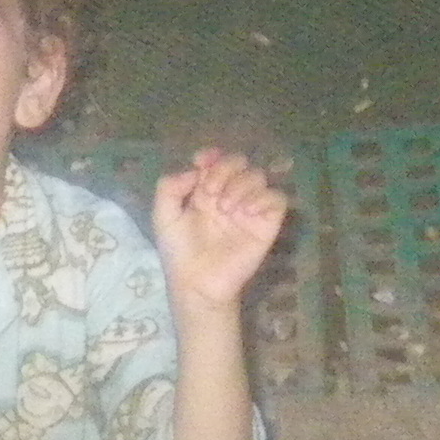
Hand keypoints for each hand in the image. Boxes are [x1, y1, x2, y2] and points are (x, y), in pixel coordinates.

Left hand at [151, 149, 286, 308]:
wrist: (196, 284)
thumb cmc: (179, 253)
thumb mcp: (163, 217)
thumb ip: (169, 187)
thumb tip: (194, 171)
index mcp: (206, 192)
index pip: (216, 160)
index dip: (211, 155)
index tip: (201, 162)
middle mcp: (229, 195)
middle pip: (239, 162)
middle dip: (224, 169)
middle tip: (211, 191)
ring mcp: (249, 210)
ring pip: (258, 176)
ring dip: (241, 184)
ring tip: (226, 208)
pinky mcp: (266, 225)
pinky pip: (277, 199)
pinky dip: (263, 198)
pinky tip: (246, 211)